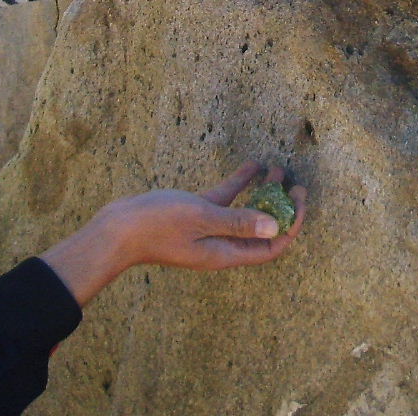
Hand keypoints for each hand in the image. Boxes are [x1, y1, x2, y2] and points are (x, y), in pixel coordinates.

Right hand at [38, 162, 305, 306]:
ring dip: (262, 193)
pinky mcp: (195, 215)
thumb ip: (238, 222)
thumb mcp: (201, 219)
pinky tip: (251, 164)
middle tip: (295, 183)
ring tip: (277, 169)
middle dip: (282, 207)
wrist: (116, 229)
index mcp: (226, 253)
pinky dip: (239, 184)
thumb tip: (276, 227)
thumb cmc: (157, 226)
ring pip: (245, 211)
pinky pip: (224, 200)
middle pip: (262, 229)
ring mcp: (208, 230)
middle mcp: (221, 245)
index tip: (301, 201)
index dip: (291, 226)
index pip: (270, 246)